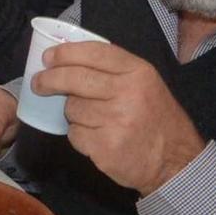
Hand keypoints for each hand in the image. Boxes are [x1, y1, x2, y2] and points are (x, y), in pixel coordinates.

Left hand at [30, 41, 205, 194]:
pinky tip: (97, 137)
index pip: (93, 53)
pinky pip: (75, 135)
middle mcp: (127, 94)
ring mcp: (116, 122)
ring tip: (95, 120)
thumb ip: (113, 69)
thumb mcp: (146, 83)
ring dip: (74, 114)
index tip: (48, 57)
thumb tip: (67, 59)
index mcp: (138, 72)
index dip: (65, 53)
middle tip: (39, 82)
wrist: (176, 161)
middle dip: (49, 79)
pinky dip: (79, 136)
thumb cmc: (155, 118)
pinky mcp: (105, 148)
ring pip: (72, 109)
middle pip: (74, 79)